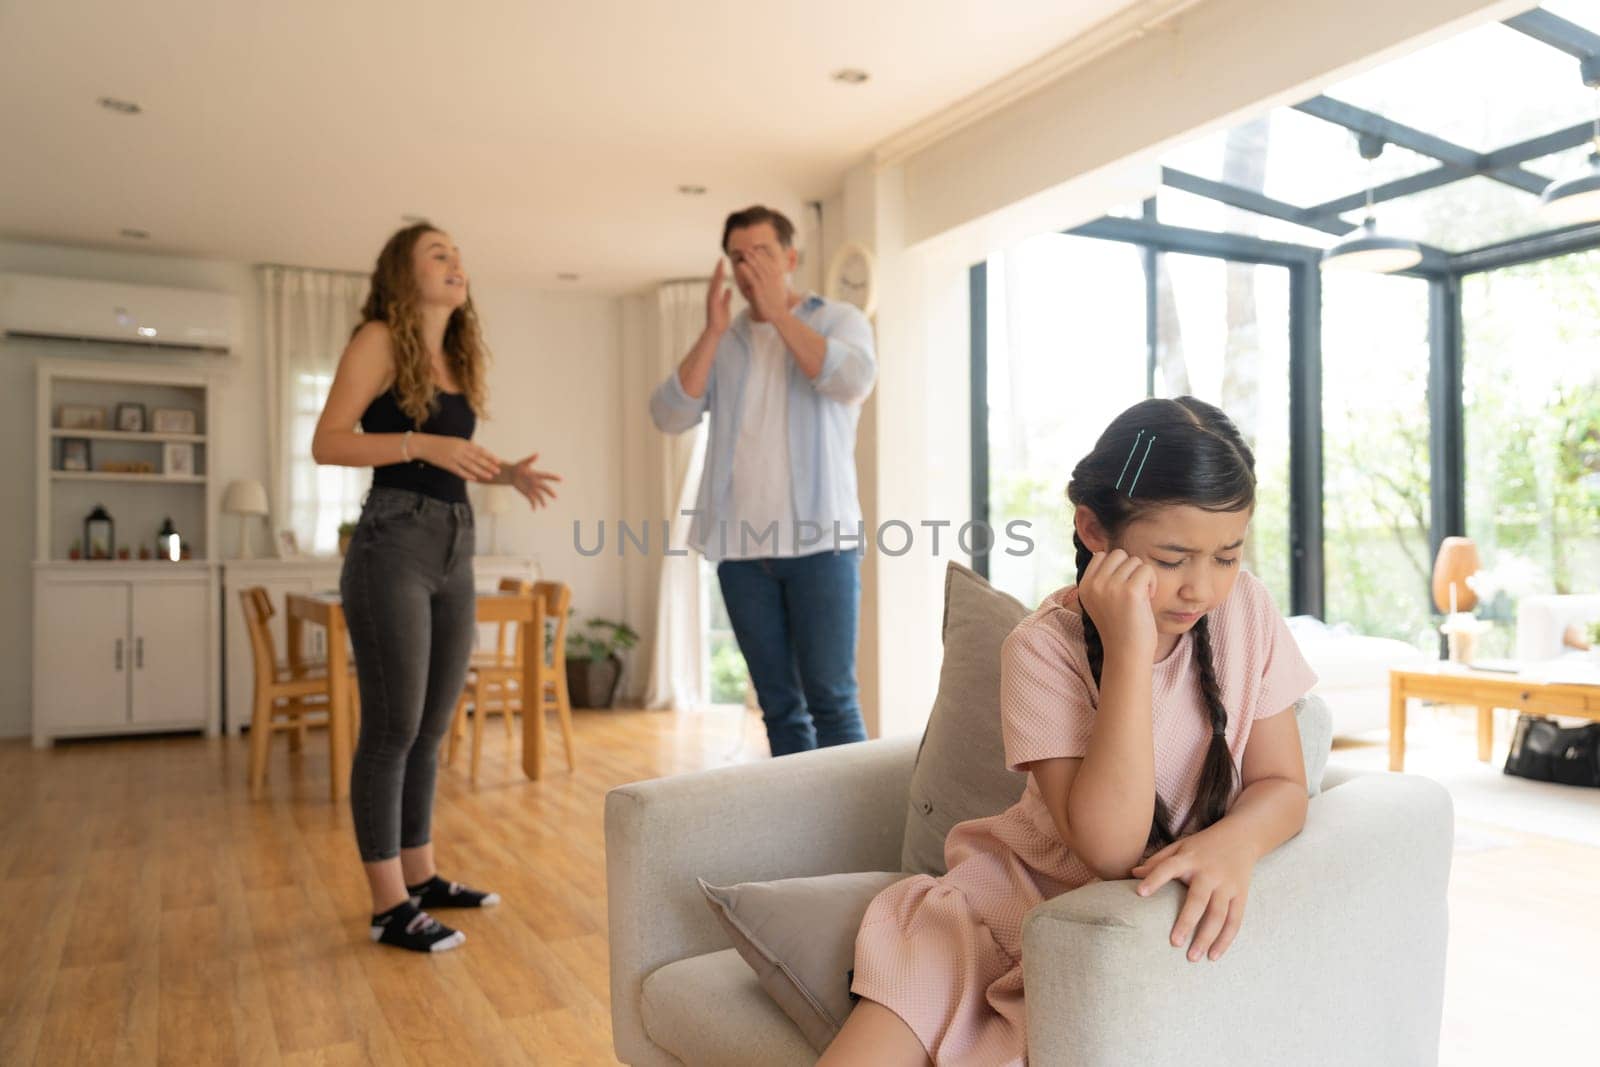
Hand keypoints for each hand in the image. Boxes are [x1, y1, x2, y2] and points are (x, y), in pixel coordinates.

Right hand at [417, 435, 501, 481]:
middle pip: (477, 459)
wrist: (424, 445)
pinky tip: (474, 479)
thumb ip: (466, 445)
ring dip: (481, 472)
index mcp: (463, 443)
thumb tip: (477, 447)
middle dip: (489, 465)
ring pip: (470, 466)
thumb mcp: (455, 441)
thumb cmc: (440, 443)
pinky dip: (467, 475)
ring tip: (490, 476)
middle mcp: (460, 450)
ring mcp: (454, 457)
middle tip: (498, 470)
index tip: (498, 460)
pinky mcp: (447, 464)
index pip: (480, 450)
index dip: (490, 456)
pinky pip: (459, 471)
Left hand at [508, 452, 561, 508]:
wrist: (511, 474)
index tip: (561, 479)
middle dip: (550, 492)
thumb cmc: (517, 467)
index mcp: (536, 475)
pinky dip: (533, 505)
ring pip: (540, 496)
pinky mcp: (527, 493)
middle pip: (545, 488)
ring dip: (542, 501)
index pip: (546, 476)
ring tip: (544, 507)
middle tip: (556, 497)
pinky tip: (534, 510)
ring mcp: (532, 489)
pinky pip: (532, 500)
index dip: (553, 478)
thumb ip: (530, 459)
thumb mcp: (523, 463)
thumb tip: (537, 454)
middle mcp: (536, 482)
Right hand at [706, 258, 732, 335]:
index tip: (723, 262)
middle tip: (721, 258)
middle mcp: (712, 295)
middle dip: (718, 269)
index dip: (721, 272)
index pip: (718, 281)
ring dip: (717, 273)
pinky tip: (720, 275)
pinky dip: (717, 282)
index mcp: (715, 296)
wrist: (715, 331)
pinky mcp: (712, 302)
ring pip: (714, 282)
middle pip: (715, 279)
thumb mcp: (726, 306)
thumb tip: (729, 289)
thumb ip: (726, 297)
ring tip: (720, 263)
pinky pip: (715, 289)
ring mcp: (711, 298)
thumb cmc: (721, 321)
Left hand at [734, 246, 788, 321]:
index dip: (762, 255)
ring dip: (749, 259)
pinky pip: (751, 277)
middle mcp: (772, 277)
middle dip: (754, 254)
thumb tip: (777, 272)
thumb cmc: (779, 302)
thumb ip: (777, 278)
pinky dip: (745, 270)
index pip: (769, 261)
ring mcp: (766, 283)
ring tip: (743, 253)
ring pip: (756, 267)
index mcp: (778, 276)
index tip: (757, 250)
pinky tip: (740, 266)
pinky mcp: (759, 289)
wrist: (779, 314)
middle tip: (747, 249)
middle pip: (762, 262)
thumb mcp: (781, 287)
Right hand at [1075, 549, 1157, 655]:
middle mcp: (1094, 584)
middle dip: (1130, 570)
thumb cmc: (1120, 628)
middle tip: (1133, 592)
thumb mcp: (1101, 601)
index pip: (1101, 556)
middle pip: (1119, 554)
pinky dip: (1152, 582)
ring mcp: (1111, 586)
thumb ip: (1102, 579)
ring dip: (1142, 577)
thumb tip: (1111, 552)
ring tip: (1140, 598)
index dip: (1117, 568)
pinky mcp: (1130, 591)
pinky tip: (1148, 599)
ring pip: (1134, 561)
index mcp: (1084, 586)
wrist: (1127, 654)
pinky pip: (1147, 570)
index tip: (1121, 589)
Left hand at [1131, 824, 1255, 961]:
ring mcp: (1227, 885)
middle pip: (1198, 899)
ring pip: (1219, 915)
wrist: (1241, 837)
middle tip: (1174, 943)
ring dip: (1207, 938)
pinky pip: (1235, 921)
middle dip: (1187, 922)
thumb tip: (1133, 874)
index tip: (1140, 893)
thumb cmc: (1202, 846)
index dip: (1154, 879)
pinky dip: (1225, 940)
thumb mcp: (1180, 846)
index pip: (1168, 867)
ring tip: (1192, 958)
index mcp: (1189, 858)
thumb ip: (1158, 861)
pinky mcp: (1241, 894)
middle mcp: (1209, 872)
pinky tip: (1214, 956)